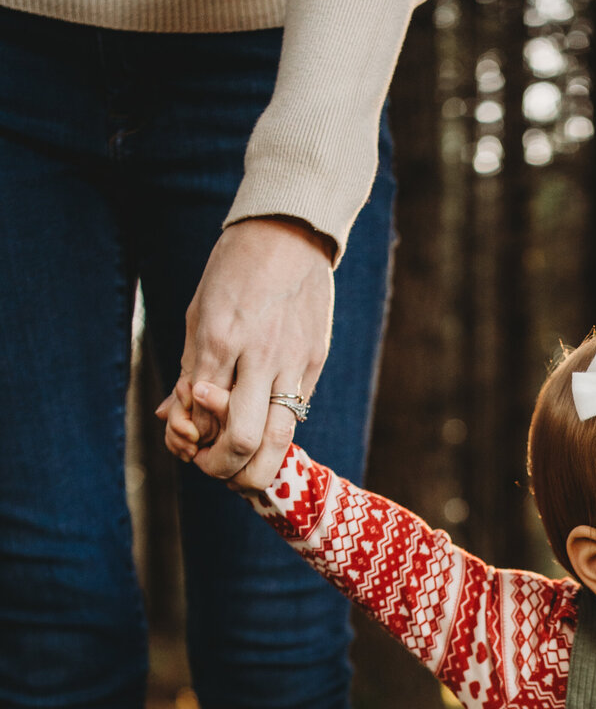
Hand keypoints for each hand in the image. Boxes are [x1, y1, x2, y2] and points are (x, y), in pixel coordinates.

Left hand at [174, 216, 333, 489]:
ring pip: (279, 438)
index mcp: (221, 338)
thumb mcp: (199, 313)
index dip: (190, 439)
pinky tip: (261, 436)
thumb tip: (169, 414)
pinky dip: (275, 437)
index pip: (201, 413)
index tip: (186, 442)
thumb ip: (190, 367)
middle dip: (221, 466)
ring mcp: (292, 361)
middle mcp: (258, 354)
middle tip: (210, 468)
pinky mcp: (314, 363)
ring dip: (256, 470)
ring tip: (239, 475)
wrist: (289, 233)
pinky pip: (295, 414)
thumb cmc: (234, 270)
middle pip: (243, 438)